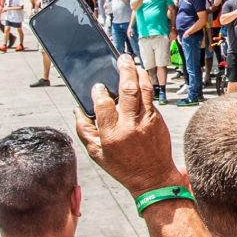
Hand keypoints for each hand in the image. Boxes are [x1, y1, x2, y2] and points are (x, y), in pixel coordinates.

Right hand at [74, 56, 183, 194]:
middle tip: (121, 58)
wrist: (153, 178)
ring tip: (132, 63)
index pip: (104, 105)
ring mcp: (147, 121)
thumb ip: (84, 130)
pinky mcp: (158, 120)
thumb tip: (78, 109)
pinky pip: (151, 98)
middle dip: (124, 70)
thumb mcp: (97, 154)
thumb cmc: (122, 167)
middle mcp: (131, 126)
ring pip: (144, 90)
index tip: (97, 86)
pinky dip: (145, 86)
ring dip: (138, 73)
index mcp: (112, 134)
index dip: (99, 92)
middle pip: (128, 90)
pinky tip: (140, 79)